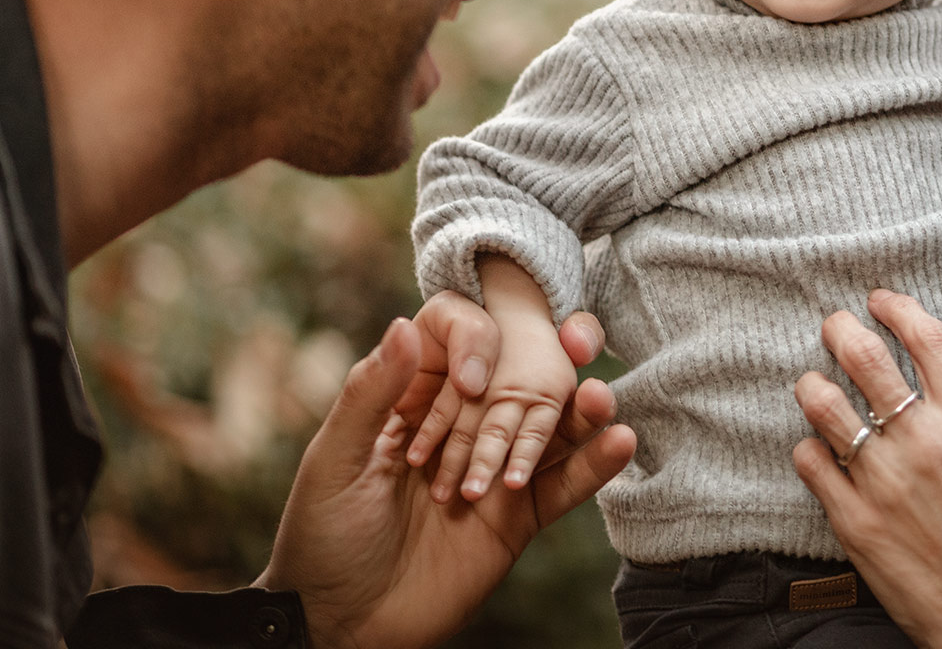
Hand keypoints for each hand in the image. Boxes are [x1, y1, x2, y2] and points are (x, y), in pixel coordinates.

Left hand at [261, 315, 635, 648]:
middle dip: (551, 357)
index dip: (476, 342)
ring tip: (600, 396)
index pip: (458, 345)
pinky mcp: (518, 517)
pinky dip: (594, 467)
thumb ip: (370, 394)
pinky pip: (563, 487)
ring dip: (582, 410)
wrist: (342, 625)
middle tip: (578, 342)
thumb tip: (404, 322)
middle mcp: (462, 426)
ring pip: (550, 429)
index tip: (473, 378)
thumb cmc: (321, 538)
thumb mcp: (336, 461)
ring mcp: (494, 470)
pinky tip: (620, 443)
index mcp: (413, 401)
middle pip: (517, 377)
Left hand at [793, 289, 941, 648]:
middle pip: (864, 357)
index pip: (926, 338)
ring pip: (823, 404)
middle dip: (841, 329)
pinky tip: (818, 448)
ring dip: (813, 384)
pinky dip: (808, 447)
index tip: (879, 300)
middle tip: (834, 326)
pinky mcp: (852, 519)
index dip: (897, 307)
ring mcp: (883, 480)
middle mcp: (922, 442)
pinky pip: (809, 461)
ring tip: (814, 384)